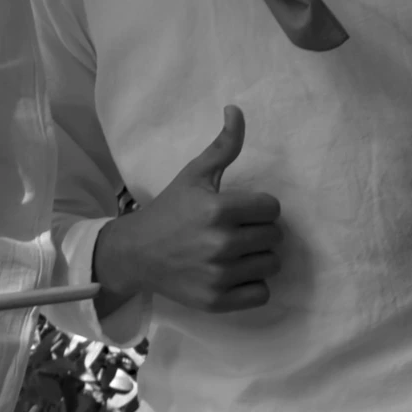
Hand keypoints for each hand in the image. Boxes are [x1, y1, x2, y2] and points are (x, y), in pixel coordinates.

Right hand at [93, 104, 281, 314]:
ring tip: (235, 253)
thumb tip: (236, 110)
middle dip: (259, 232)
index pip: (272, 208)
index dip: (259, 207)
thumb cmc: (170, 211)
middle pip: (274, 236)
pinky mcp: (217, 300)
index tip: (241, 210)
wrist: (136, 253)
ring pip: (271, 265)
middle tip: (236, 231)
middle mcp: (221, 243)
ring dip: (258, 258)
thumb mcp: (194, 175)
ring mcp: (219, 275)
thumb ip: (223, 146)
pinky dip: (253, 286)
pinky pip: (262, 293)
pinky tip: (234, 274)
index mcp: (219, 209)